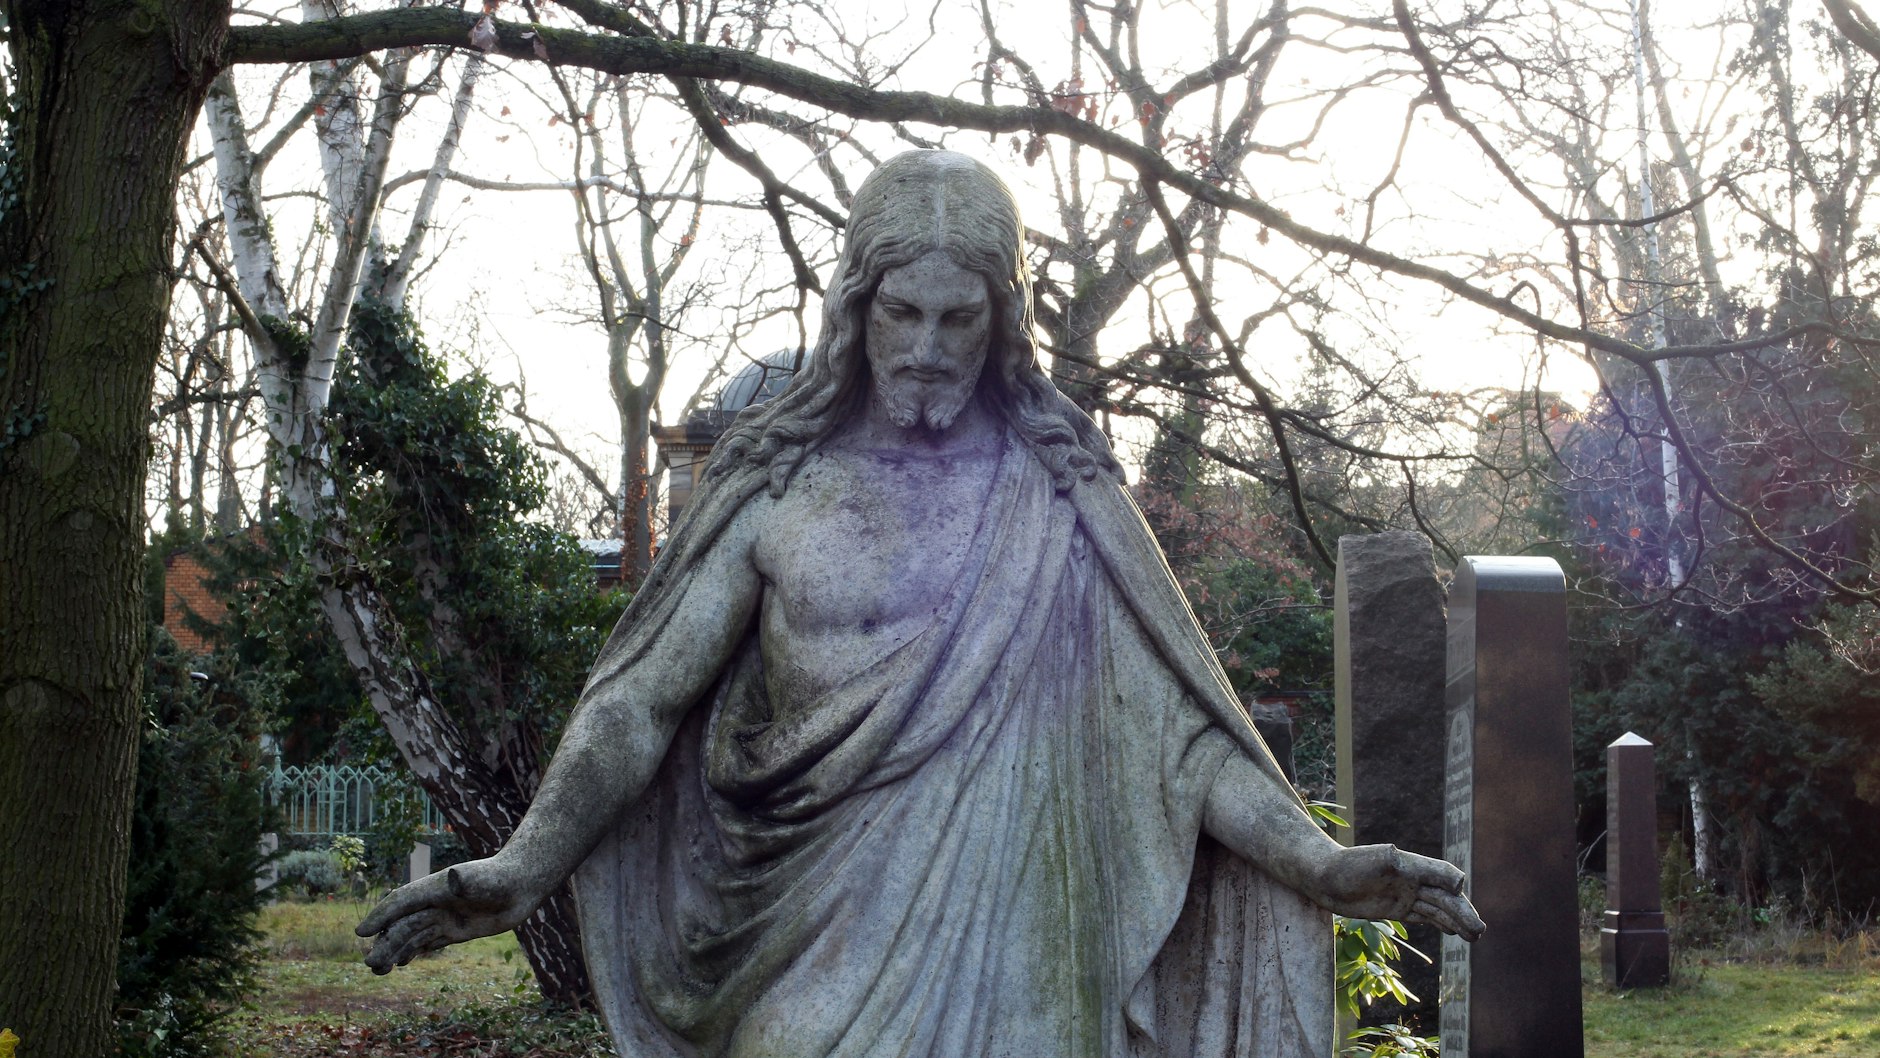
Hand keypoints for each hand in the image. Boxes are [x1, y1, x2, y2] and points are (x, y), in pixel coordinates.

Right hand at [354, 856, 536, 972]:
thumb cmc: (502, 878)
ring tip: (377, 969)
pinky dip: (413, 951)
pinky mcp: (456, 929)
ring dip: (394, 950)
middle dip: (385, 943)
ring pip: (413, 936)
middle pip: (403, 924)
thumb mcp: (484, 880)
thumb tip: (453, 878)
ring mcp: (445, 916)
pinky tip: (400, 962)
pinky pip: (429, 941)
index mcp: (434, 889)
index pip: (400, 903)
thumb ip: (467, 882)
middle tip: (370, 964)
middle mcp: (435, 903)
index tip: (362, 932)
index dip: (381, 916)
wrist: (522, 883)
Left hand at [1315, 844, 1485, 941]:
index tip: (1462, 894)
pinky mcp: (1394, 909)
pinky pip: (1423, 917)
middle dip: (1463, 913)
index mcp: (1411, 865)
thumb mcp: (1382, 862)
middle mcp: (1411, 879)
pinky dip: (1439, 923)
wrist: (1322, 877)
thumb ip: (1414, 867)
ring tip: (1476, 936)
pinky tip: (1453, 931)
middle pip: (1444, 898)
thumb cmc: (1349, 866)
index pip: (1442, 874)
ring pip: (1437, 909)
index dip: (1454, 884)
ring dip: (1457, 922)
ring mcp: (1403, 895)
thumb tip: (1454, 878)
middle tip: (1480, 931)